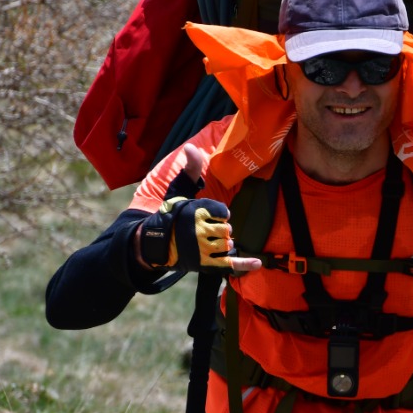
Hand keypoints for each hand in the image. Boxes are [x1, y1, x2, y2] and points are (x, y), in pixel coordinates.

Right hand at [137, 143, 260, 272]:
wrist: (155, 242)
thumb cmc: (171, 214)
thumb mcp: (179, 189)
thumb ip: (190, 169)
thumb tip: (191, 147)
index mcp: (197, 212)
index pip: (224, 213)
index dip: (220, 214)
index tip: (210, 216)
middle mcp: (201, 231)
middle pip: (227, 229)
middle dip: (220, 229)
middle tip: (206, 230)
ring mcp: (203, 249)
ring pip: (228, 244)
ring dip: (224, 243)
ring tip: (210, 242)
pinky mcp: (205, 264)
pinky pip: (229, 264)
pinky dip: (244, 265)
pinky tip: (257, 264)